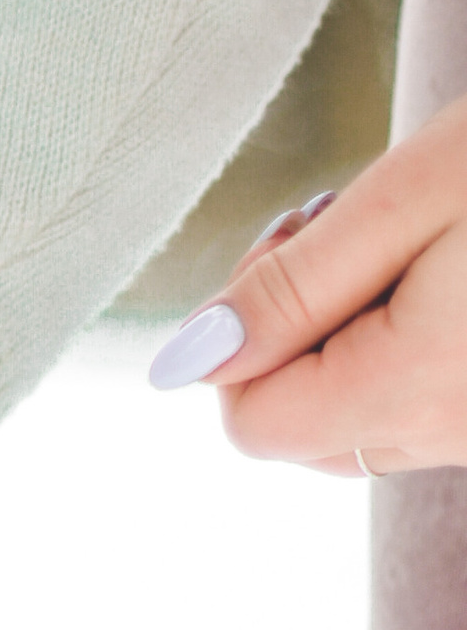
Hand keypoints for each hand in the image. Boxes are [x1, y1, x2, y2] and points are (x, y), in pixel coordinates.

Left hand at [154, 92, 466, 473]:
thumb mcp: (411, 194)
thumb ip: (293, 288)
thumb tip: (190, 361)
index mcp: (419, 387)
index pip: (251, 426)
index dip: (243, 337)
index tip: (299, 240)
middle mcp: (462, 436)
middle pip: (304, 434)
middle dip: (297, 338)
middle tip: (352, 228)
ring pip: (368, 423)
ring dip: (357, 340)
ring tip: (422, 240)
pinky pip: (433, 408)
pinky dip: (415, 348)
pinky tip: (458, 266)